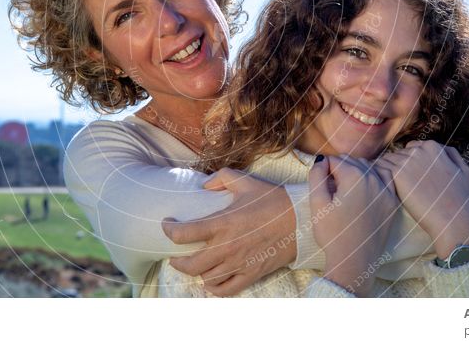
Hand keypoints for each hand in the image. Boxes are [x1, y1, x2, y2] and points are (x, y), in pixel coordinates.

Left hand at [161, 168, 295, 295]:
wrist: (301, 220)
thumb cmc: (273, 200)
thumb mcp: (245, 181)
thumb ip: (221, 179)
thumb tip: (204, 185)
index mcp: (222, 223)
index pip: (183, 234)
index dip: (168, 230)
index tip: (167, 225)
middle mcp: (227, 247)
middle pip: (189, 264)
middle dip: (177, 261)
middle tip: (175, 254)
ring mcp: (238, 264)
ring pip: (206, 278)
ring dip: (197, 273)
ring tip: (195, 265)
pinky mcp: (251, 274)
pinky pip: (225, 290)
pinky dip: (214, 288)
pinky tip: (211, 280)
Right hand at [309, 156, 398, 296]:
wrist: (354, 261)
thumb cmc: (332, 234)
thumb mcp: (316, 203)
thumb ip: (316, 175)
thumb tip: (322, 159)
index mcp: (354, 177)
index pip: (335, 159)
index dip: (323, 168)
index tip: (320, 182)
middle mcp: (374, 179)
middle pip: (352, 161)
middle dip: (339, 168)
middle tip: (330, 187)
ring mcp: (387, 191)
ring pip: (369, 167)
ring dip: (356, 171)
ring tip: (345, 188)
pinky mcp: (392, 203)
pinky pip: (385, 179)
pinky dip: (375, 178)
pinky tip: (365, 189)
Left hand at [375, 140, 468, 258]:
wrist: (455, 220)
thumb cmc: (460, 200)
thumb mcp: (464, 170)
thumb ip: (450, 155)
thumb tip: (439, 148)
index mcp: (434, 147)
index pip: (412, 149)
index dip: (410, 164)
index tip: (412, 178)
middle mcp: (419, 149)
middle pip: (399, 155)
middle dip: (400, 168)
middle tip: (404, 186)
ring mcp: (408, 160)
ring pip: (388, 161)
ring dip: (388, 173)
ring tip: (393, 189)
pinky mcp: (397, 172)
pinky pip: (380, 168)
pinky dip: (380, 177)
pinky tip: (386, 189)